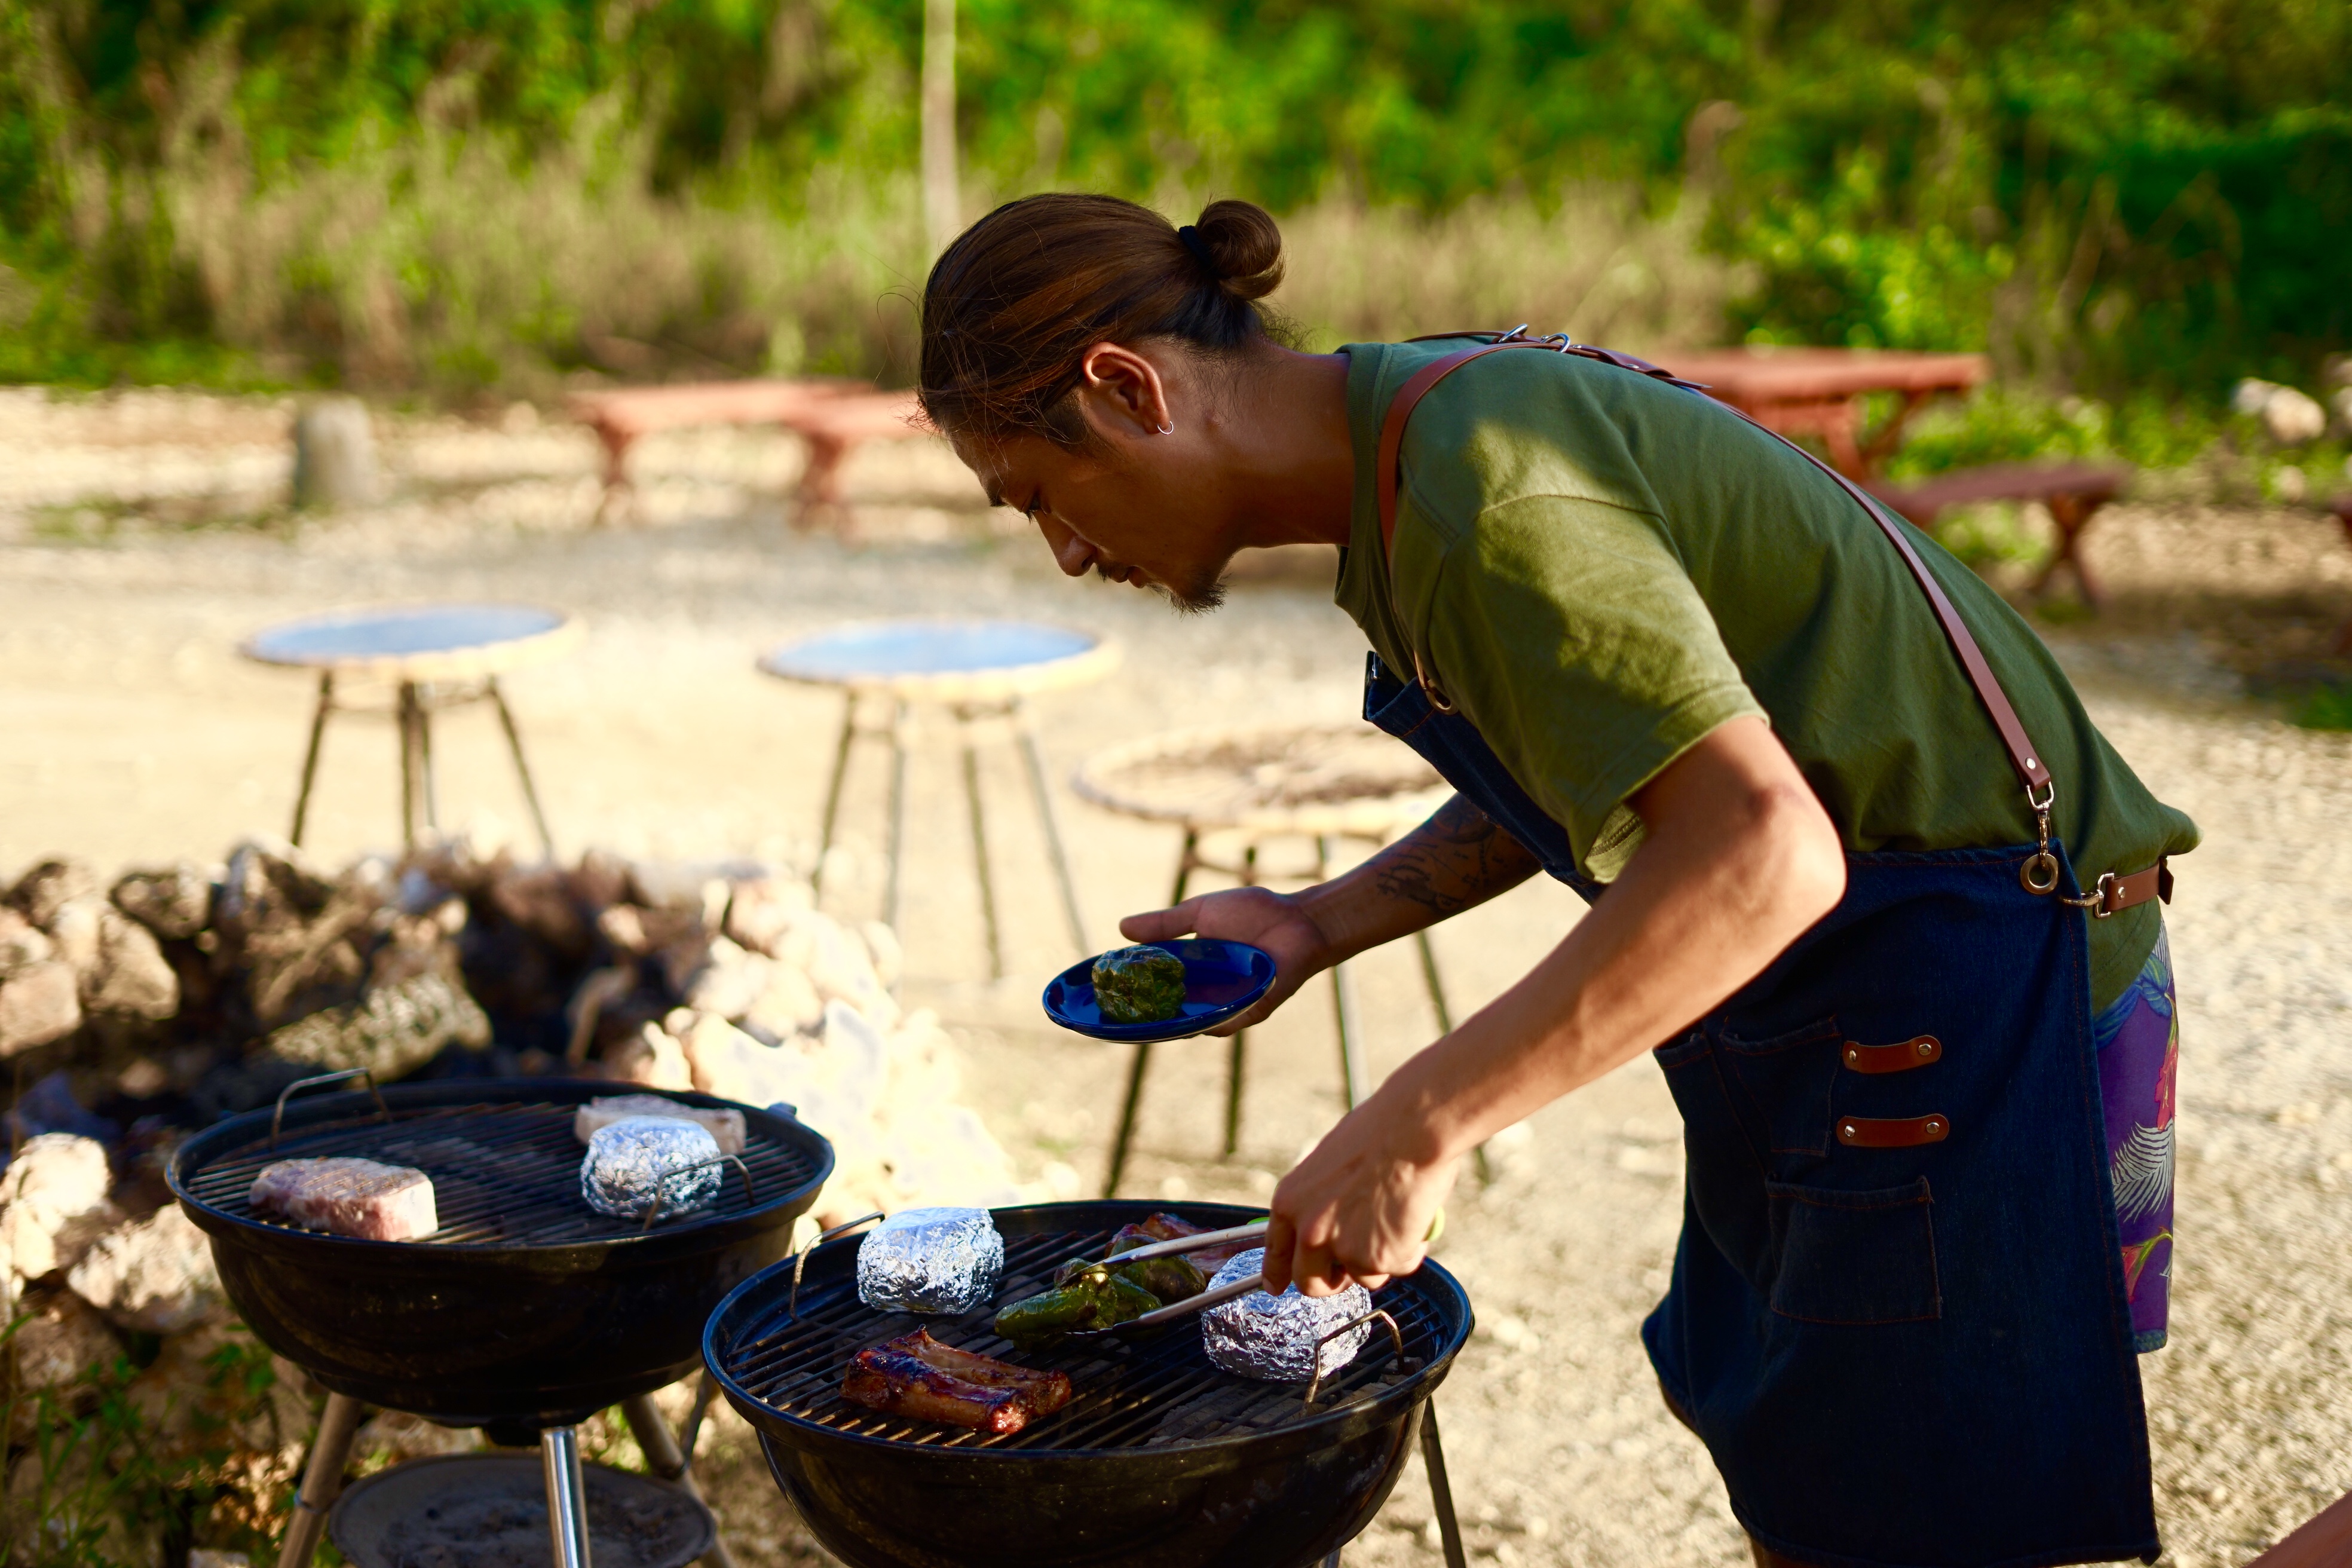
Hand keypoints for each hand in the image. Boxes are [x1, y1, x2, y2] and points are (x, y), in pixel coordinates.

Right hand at [1118, 887, 1332, 1035]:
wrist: (1299, 919)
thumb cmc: (1254, 913)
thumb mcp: (1200, 913)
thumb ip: (1165, 925)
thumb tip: (1121, 929)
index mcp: (1193, 970)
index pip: (1158, 989)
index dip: (1134, 995)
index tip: (1104, 997)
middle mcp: (1208, 993)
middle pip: (1170, 1013)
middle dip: (1144, 1018)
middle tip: (1114, 1019)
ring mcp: (1228, 1005)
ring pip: (1192, 1024)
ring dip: (1170, 1024)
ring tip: (1142, 1024)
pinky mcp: (1251, 1012)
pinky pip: (1224, 1025)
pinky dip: (1205, 1026)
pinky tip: (1185, 1025)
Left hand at [1260, 1092, 1457, 1296]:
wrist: (1411, 1129)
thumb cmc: (1379, 1134)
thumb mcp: (1328, 1166)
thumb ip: (1321, 1201)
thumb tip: (1333, 1221)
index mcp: (1290, 1200)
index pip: (1276, 1251)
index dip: (1277, 1274)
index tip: (1276, 1287)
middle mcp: (1308, 1230)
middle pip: (1310, 1284)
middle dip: (1333, 1282)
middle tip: (1354, 1268)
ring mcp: (1340, 1249)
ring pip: (1361, 1279)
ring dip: (1380, 1261)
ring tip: (1396, 1220)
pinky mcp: (1375, 1259)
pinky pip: (1395, 1269)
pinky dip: (1409, 1252)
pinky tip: (1413, 1218)